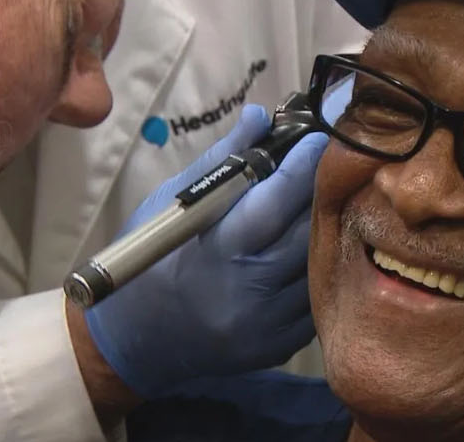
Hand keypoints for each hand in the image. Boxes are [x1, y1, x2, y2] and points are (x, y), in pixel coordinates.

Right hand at [82, 103, 329, 397]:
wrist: (134, 341)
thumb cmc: (150, 261)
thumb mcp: (171, 205)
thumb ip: (220, 162)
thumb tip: (260, 117)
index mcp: (217, 249)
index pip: (275, 201)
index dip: (302, 166)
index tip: (318, 139)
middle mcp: (248, 289)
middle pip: (309, 231)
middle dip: (321, 193)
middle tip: (328, 166)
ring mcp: (268, 324)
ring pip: (321, 265)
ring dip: (326, 230)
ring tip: (324, 204)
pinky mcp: (280, 346)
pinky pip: (317, 299)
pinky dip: (318, 270)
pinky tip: (310, 249)